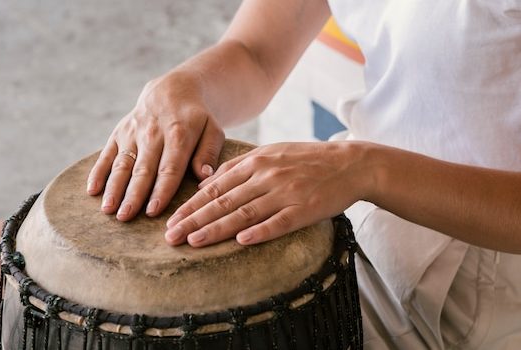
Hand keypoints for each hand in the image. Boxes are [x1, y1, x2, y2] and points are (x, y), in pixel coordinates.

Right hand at [86, 72, 224, 220]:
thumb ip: (209, 152)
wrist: (173, 90)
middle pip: (142, 169)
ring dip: (114, 187)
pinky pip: (106, 153)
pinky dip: (98, 171)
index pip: (169, 167)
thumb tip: (204, 176)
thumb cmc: (197, 118)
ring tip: (108, 210)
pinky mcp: (119, 133)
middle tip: (126, 217)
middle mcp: (152, 133)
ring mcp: (133, 132)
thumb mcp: (212, 129)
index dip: (161, 190)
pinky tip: (92, 191)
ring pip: (122, 163)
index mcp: (179, 134)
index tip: (153, 211)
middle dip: (133, 194)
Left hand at [164, 141, 373, 246]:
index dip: (191, 204)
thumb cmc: (306, 159)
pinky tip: (240, 242)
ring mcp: (286, 192)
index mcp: (256, 161)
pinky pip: (278, 222)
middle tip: (170, 237)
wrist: (350, 163)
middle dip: (193, 219)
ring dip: (216, 229)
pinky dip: (259, 232)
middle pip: (223, 201)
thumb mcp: (271, 152)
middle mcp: (267, 175)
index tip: (171, 219)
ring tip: (193, 242)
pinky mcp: (305, 209)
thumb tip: (208, 184)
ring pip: (244, 213)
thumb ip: (240, 166)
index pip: (215, 186)